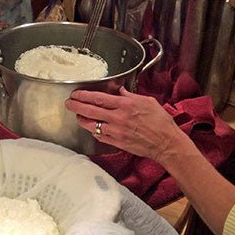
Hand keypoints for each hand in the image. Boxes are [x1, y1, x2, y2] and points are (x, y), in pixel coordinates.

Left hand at [65, 87, 190, 164]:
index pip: (98, 98)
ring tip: (78, 116)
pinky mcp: (117, 143)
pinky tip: (92, 128)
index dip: (84, 95)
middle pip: (90, 111)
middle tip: (68, 103)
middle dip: (76, 106)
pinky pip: (99, 136)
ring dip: (82, 120)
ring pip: (91, 125)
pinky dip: (93, 131)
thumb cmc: (160, 122)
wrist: (166, 143)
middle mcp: (118, 118)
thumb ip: (131, 96)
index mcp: (125, 105)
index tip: (76, 94)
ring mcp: (116, 132)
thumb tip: (120, 91)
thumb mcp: (147, 101)